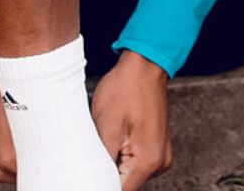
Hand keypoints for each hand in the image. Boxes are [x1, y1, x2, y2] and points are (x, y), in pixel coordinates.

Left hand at [92, 50, 173, 190]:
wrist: (143, 66)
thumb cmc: (124, 90)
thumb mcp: (104, 128)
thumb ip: (100, 164)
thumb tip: (91, 183)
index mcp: (148, 162)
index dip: (97, 185)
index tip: (83, 174)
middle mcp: (159, 163)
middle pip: (123, 185)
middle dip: (103, 174)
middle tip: (92, 152)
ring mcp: (160, 156)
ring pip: (127, 175)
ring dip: (111, 165)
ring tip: (103, 141)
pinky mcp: (156, 148)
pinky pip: (133, 164)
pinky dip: (119, 157)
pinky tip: (111, 140)